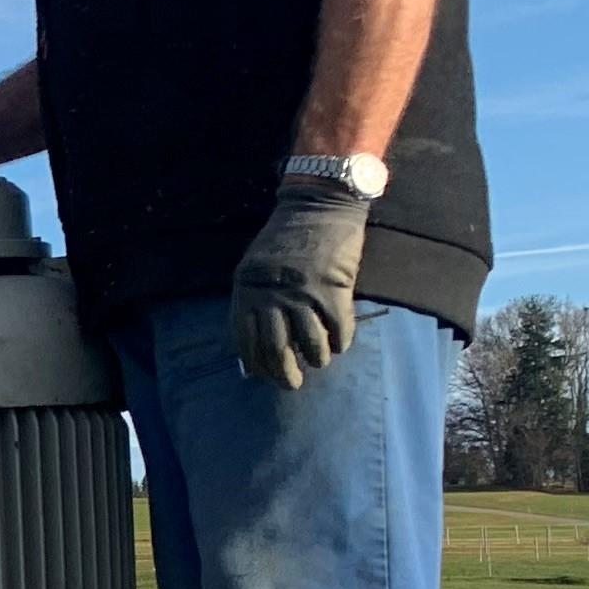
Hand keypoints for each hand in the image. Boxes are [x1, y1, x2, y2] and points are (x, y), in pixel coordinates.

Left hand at [233, 180, 369, 387]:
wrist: (317, 204)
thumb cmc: (286, 238)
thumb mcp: (255, 268)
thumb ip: (255, 300)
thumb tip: (258, 341)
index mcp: (247, 292)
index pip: (247, 342)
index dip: (258, 365)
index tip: (266, 376)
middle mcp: (271, 297)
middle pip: (276, 349)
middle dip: (285, 373)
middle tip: (294, 384)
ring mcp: (302, 294)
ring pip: (310, 343)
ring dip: (317, 357)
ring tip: (320, 360)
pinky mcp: (332, 289)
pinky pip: (338, 328)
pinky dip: (341, 341)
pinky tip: (341, 343)